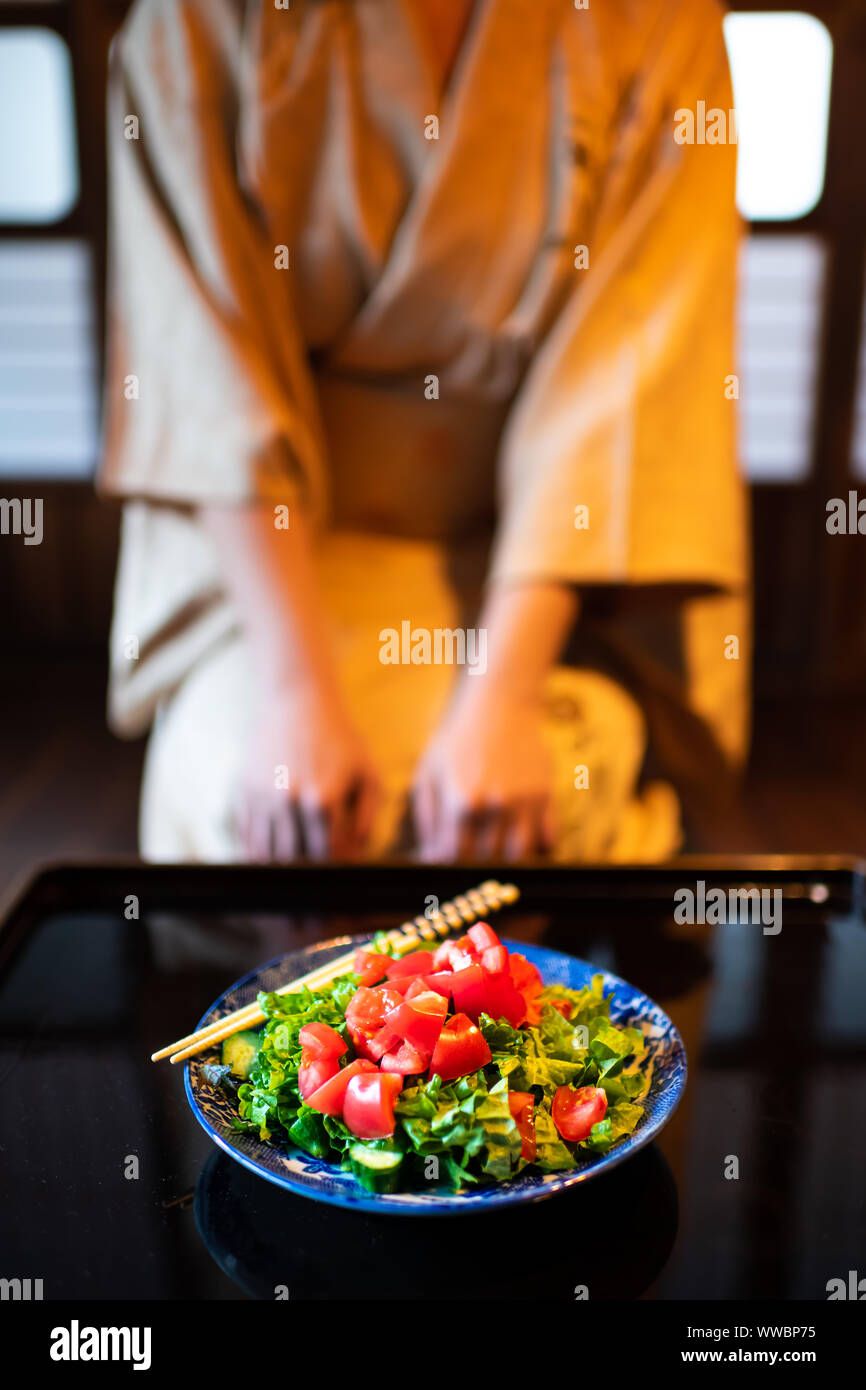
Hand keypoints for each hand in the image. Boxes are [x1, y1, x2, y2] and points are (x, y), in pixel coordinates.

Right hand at [237, 681, 381, 861]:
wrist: (296, 701)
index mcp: (322, 799)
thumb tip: (356, 855)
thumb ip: (368, 818)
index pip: (328, 855)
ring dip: (282, 865)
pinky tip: (273, 851)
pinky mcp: (242, 791)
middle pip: (296, 860)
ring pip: (267, 854)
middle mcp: (288, 801)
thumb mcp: (367, 773)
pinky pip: (246, 837)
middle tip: (319, 867)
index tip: (342, 863)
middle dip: (309, 868)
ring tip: (296, 863)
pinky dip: (257, 851)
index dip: (337, 864)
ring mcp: (261, 796)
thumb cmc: (340, 739)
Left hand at [412, 683, 555, 861]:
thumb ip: (427, 820)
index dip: (445, 863)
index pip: (454, 856)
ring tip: (490, 845)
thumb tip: (431, 859)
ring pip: (517, 856)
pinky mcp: (547, 796)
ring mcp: (526, 802)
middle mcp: (497, 806)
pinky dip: (534, 845)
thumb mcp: (429, 772)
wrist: (501, 703)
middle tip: (466, 850)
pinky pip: (546, 839)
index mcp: (463, 802)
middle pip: (485, 859)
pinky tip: (518, 834)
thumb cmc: (458, 739)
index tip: (444, 858)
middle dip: (472, 861)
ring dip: (502, 857)